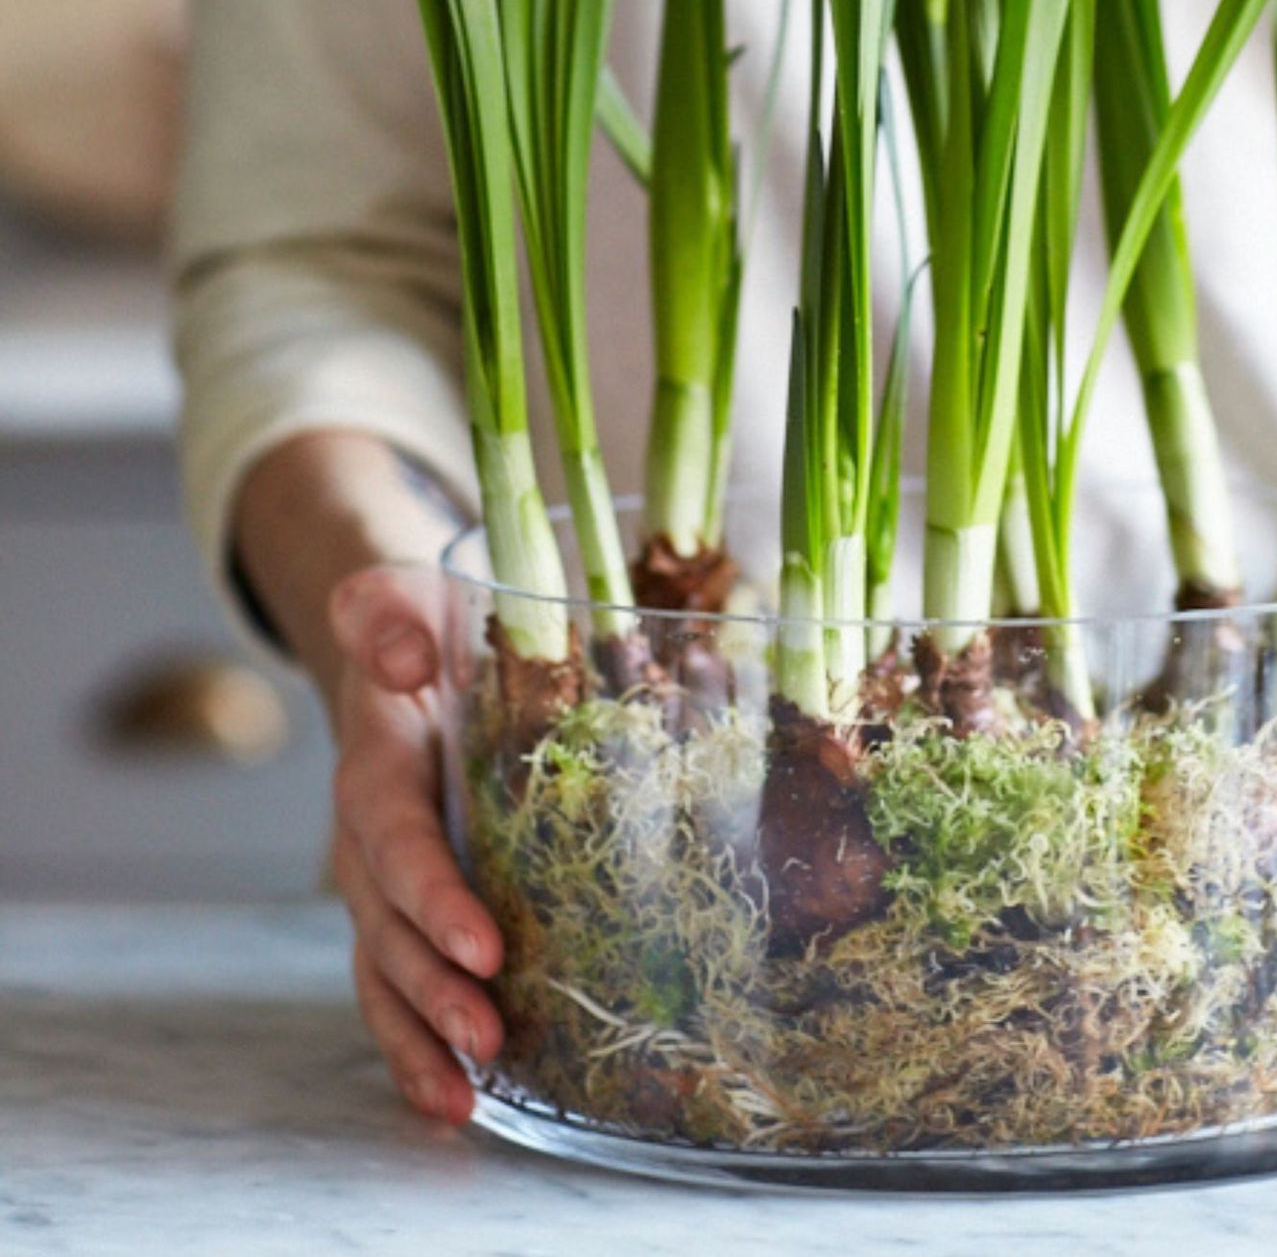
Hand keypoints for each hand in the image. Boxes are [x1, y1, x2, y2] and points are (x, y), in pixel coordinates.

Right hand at [327, 565, 503, 1123]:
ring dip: (423, 1037)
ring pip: (388, 974)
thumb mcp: (399, 595)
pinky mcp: (408, 907)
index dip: (435, 897)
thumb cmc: (416, 621)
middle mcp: (370, 839)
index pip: (399, 840)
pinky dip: (420, 1044)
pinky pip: (400, 985)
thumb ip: (385, 613)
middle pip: (390, 929)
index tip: (483, 945)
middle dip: (435, 989)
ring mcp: (384, 883)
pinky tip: (460, 1099)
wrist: (399, 644)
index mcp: (376, 767)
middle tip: (488, 1031)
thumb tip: (406, 653)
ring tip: (468, 1098)